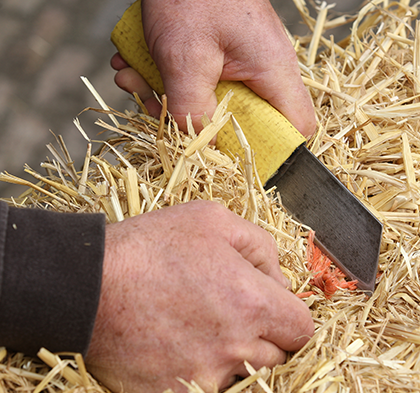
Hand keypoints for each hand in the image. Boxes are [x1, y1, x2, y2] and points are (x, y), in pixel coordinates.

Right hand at [86, 201, 313, 392]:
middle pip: (276, 357)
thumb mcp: (212, 220)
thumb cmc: (149, 248)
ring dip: (230, 357)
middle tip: (225, 313)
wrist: (88, 286)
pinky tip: (174, 348)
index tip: (269, 309)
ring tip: (194, 328)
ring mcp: (205, 381)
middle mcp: (234, 348)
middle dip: (260, 336)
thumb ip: (261, 246)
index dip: (287, 316)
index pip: (302, 329)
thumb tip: (279, 278)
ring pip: (242, 377)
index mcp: (251, 303)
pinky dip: (199, 376)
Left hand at [112, 0, 315, 136]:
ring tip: (136, 79)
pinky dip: (162, 83)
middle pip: (243, 125)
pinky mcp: (217, 60)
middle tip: (161, 112)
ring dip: (168, 102)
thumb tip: (196, 144)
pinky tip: (135, 66)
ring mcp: (239, 66)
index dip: (273, 153)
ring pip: (211, 108)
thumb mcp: (185, 57)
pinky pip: (195, 87)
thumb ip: (191, 108)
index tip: (233, 159)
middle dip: (198, 125)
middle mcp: (261, 73)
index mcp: (272, 72)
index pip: (295, 129)